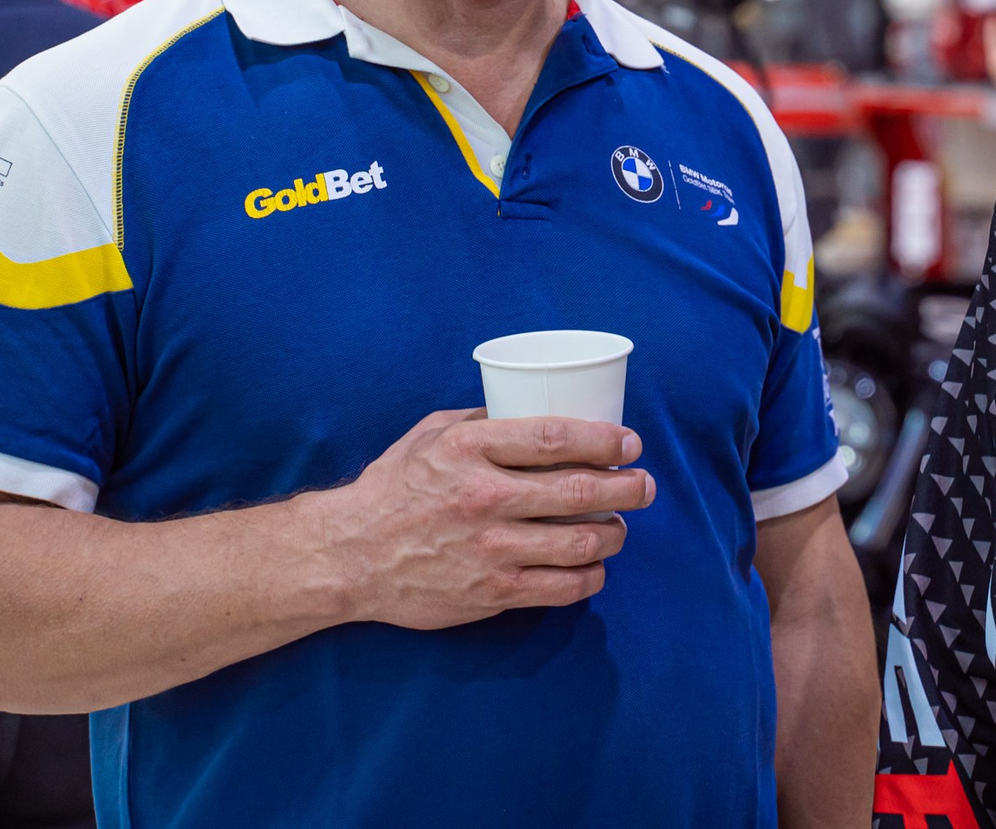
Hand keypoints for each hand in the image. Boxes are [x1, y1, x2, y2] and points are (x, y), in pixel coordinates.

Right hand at [312, 411, 654, 630]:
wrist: (350, 555)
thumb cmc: (392, 487)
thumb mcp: (430, 435)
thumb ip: (482, 419)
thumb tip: (534, 403)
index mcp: (469, 450)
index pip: (554, 438)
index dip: (603, 440)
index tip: (630, 444)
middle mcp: (483, 498)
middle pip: (579, 491)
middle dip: (627, 488)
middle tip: (645, 485)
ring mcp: (489, 549)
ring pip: (580, 542)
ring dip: (615, 534)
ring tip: (621, 527)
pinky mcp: (490, 592)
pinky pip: (560, 587)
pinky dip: (590, 577)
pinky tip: (595, 567)